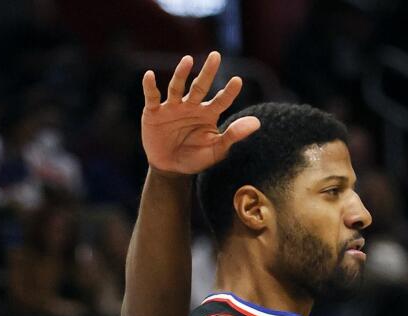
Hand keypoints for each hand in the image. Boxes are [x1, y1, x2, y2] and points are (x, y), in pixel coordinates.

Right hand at [141, 52, 260, 175]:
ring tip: (188, 60)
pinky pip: (153, 96)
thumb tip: (257, 123)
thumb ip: (234, 135)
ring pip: (177, 87)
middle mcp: (191, 106)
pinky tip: (150, 75)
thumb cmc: (196, 158)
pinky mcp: (154, 112)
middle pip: (200, 86)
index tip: (238, 81)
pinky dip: (150, 86)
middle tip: (216, 55)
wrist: (171, 169)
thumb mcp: (217, 149)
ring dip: (181, 74)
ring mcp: (173, 107)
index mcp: (208, 114)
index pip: (221, 100)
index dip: (229, 92)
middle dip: (208, 72)